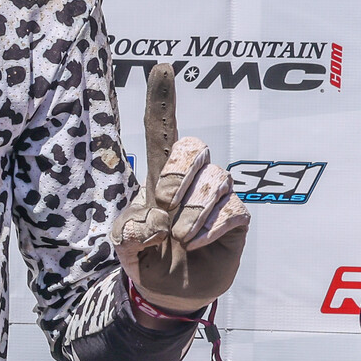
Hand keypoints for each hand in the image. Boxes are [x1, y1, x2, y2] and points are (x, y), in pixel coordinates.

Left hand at [112, 62, 250, 313]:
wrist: (169, 292)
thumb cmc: (146, 256)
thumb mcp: (123, 243)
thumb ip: (127, 231)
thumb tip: (151, 223)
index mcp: (160, 174)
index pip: (163, 129)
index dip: (163, 99)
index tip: (163, 67)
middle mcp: (192, 177)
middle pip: (193, 145)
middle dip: (176, 175)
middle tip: (163, 207)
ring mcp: (217, 195)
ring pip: (215, 179)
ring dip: (190, 213)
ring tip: (177, 238)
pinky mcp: (237, 218)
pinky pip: (231, 209)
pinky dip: (208, 228)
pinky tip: (195, 244)